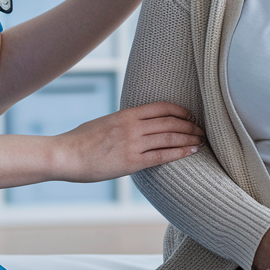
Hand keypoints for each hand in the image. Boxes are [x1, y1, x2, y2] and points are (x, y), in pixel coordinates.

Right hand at [51, 102, 203, 182]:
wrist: (66, 155)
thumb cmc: (81, 140)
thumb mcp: (105, 123)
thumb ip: (123, 123)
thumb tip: (137, 126)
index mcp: (126, 114)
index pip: (161, 107)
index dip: (180, 111)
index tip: (190, 116)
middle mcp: (132, 126)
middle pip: (170, 122)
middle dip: (190, 126)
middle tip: (203, 130)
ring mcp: (133, 144)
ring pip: (170, 137)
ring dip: (189, 138)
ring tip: (201, 141)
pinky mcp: (131, 162)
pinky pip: (162, 156)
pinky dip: (180, 153)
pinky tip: (191, 152)